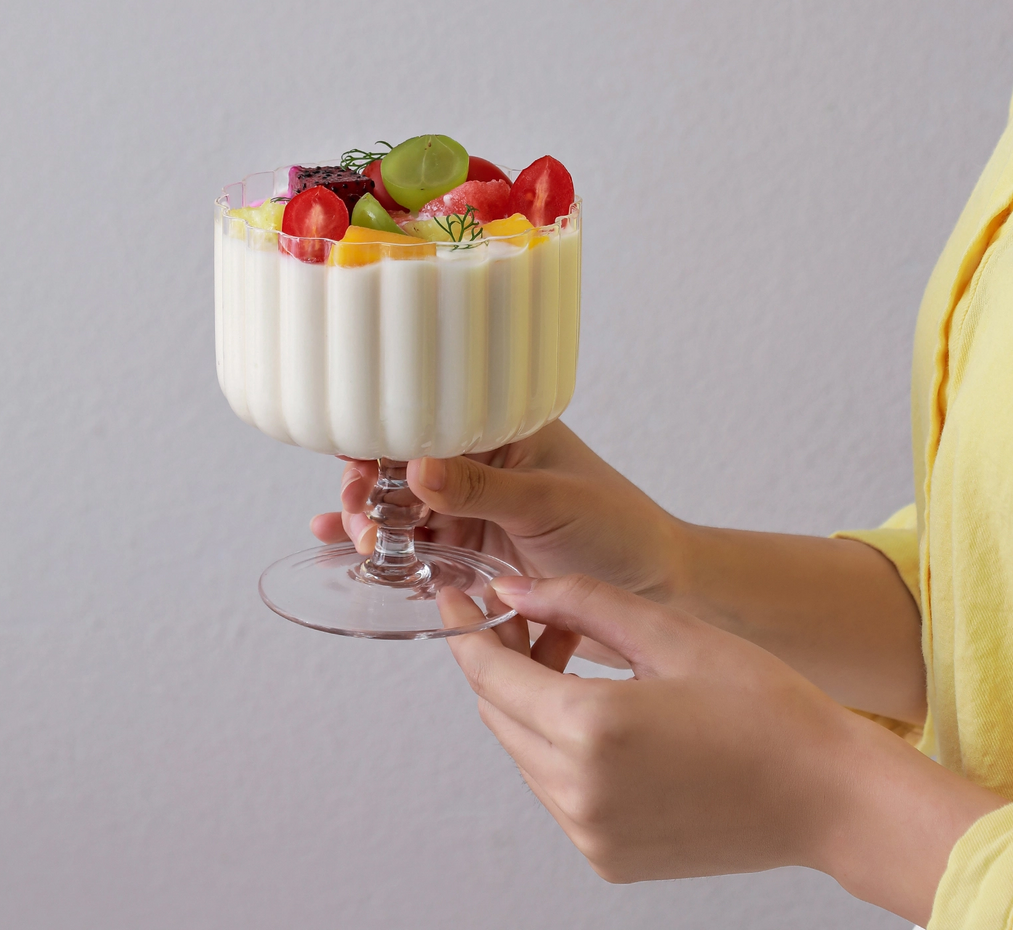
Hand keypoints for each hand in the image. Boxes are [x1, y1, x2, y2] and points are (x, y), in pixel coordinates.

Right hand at [311, 420, 687, 620]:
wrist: (657, 591)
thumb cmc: (620, 530)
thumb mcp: (548, 503)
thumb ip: (481, 489)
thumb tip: (414, 466)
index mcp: (504, 430)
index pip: (430, 421)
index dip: (385, 438)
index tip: (355, 461)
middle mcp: (484, 467)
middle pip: (406, 468)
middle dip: (371, 486)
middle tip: (358, 513)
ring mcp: (477, 510)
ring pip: (408, 511)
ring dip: (376, 522)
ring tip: (360, 539)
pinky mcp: (477, 553)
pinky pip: (424, 550)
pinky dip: (392, 552)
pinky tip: (359, 555)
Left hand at [440, 573, 1005, 923]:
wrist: (829, 797)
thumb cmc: (763, 706)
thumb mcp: (668, 633)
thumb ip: (577, 604)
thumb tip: (511, 590)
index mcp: (590, 731)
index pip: (490, 675)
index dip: (466, 631)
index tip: (457, 598)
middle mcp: (578, 794)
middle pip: (499, 713)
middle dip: (499, 660)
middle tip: (526, 616)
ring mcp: (591, 834)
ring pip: (523, 750)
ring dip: (529, 702)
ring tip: (570, 657)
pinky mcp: (608, 857)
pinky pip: (555, 788)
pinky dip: (557, 745)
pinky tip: (598, 712)